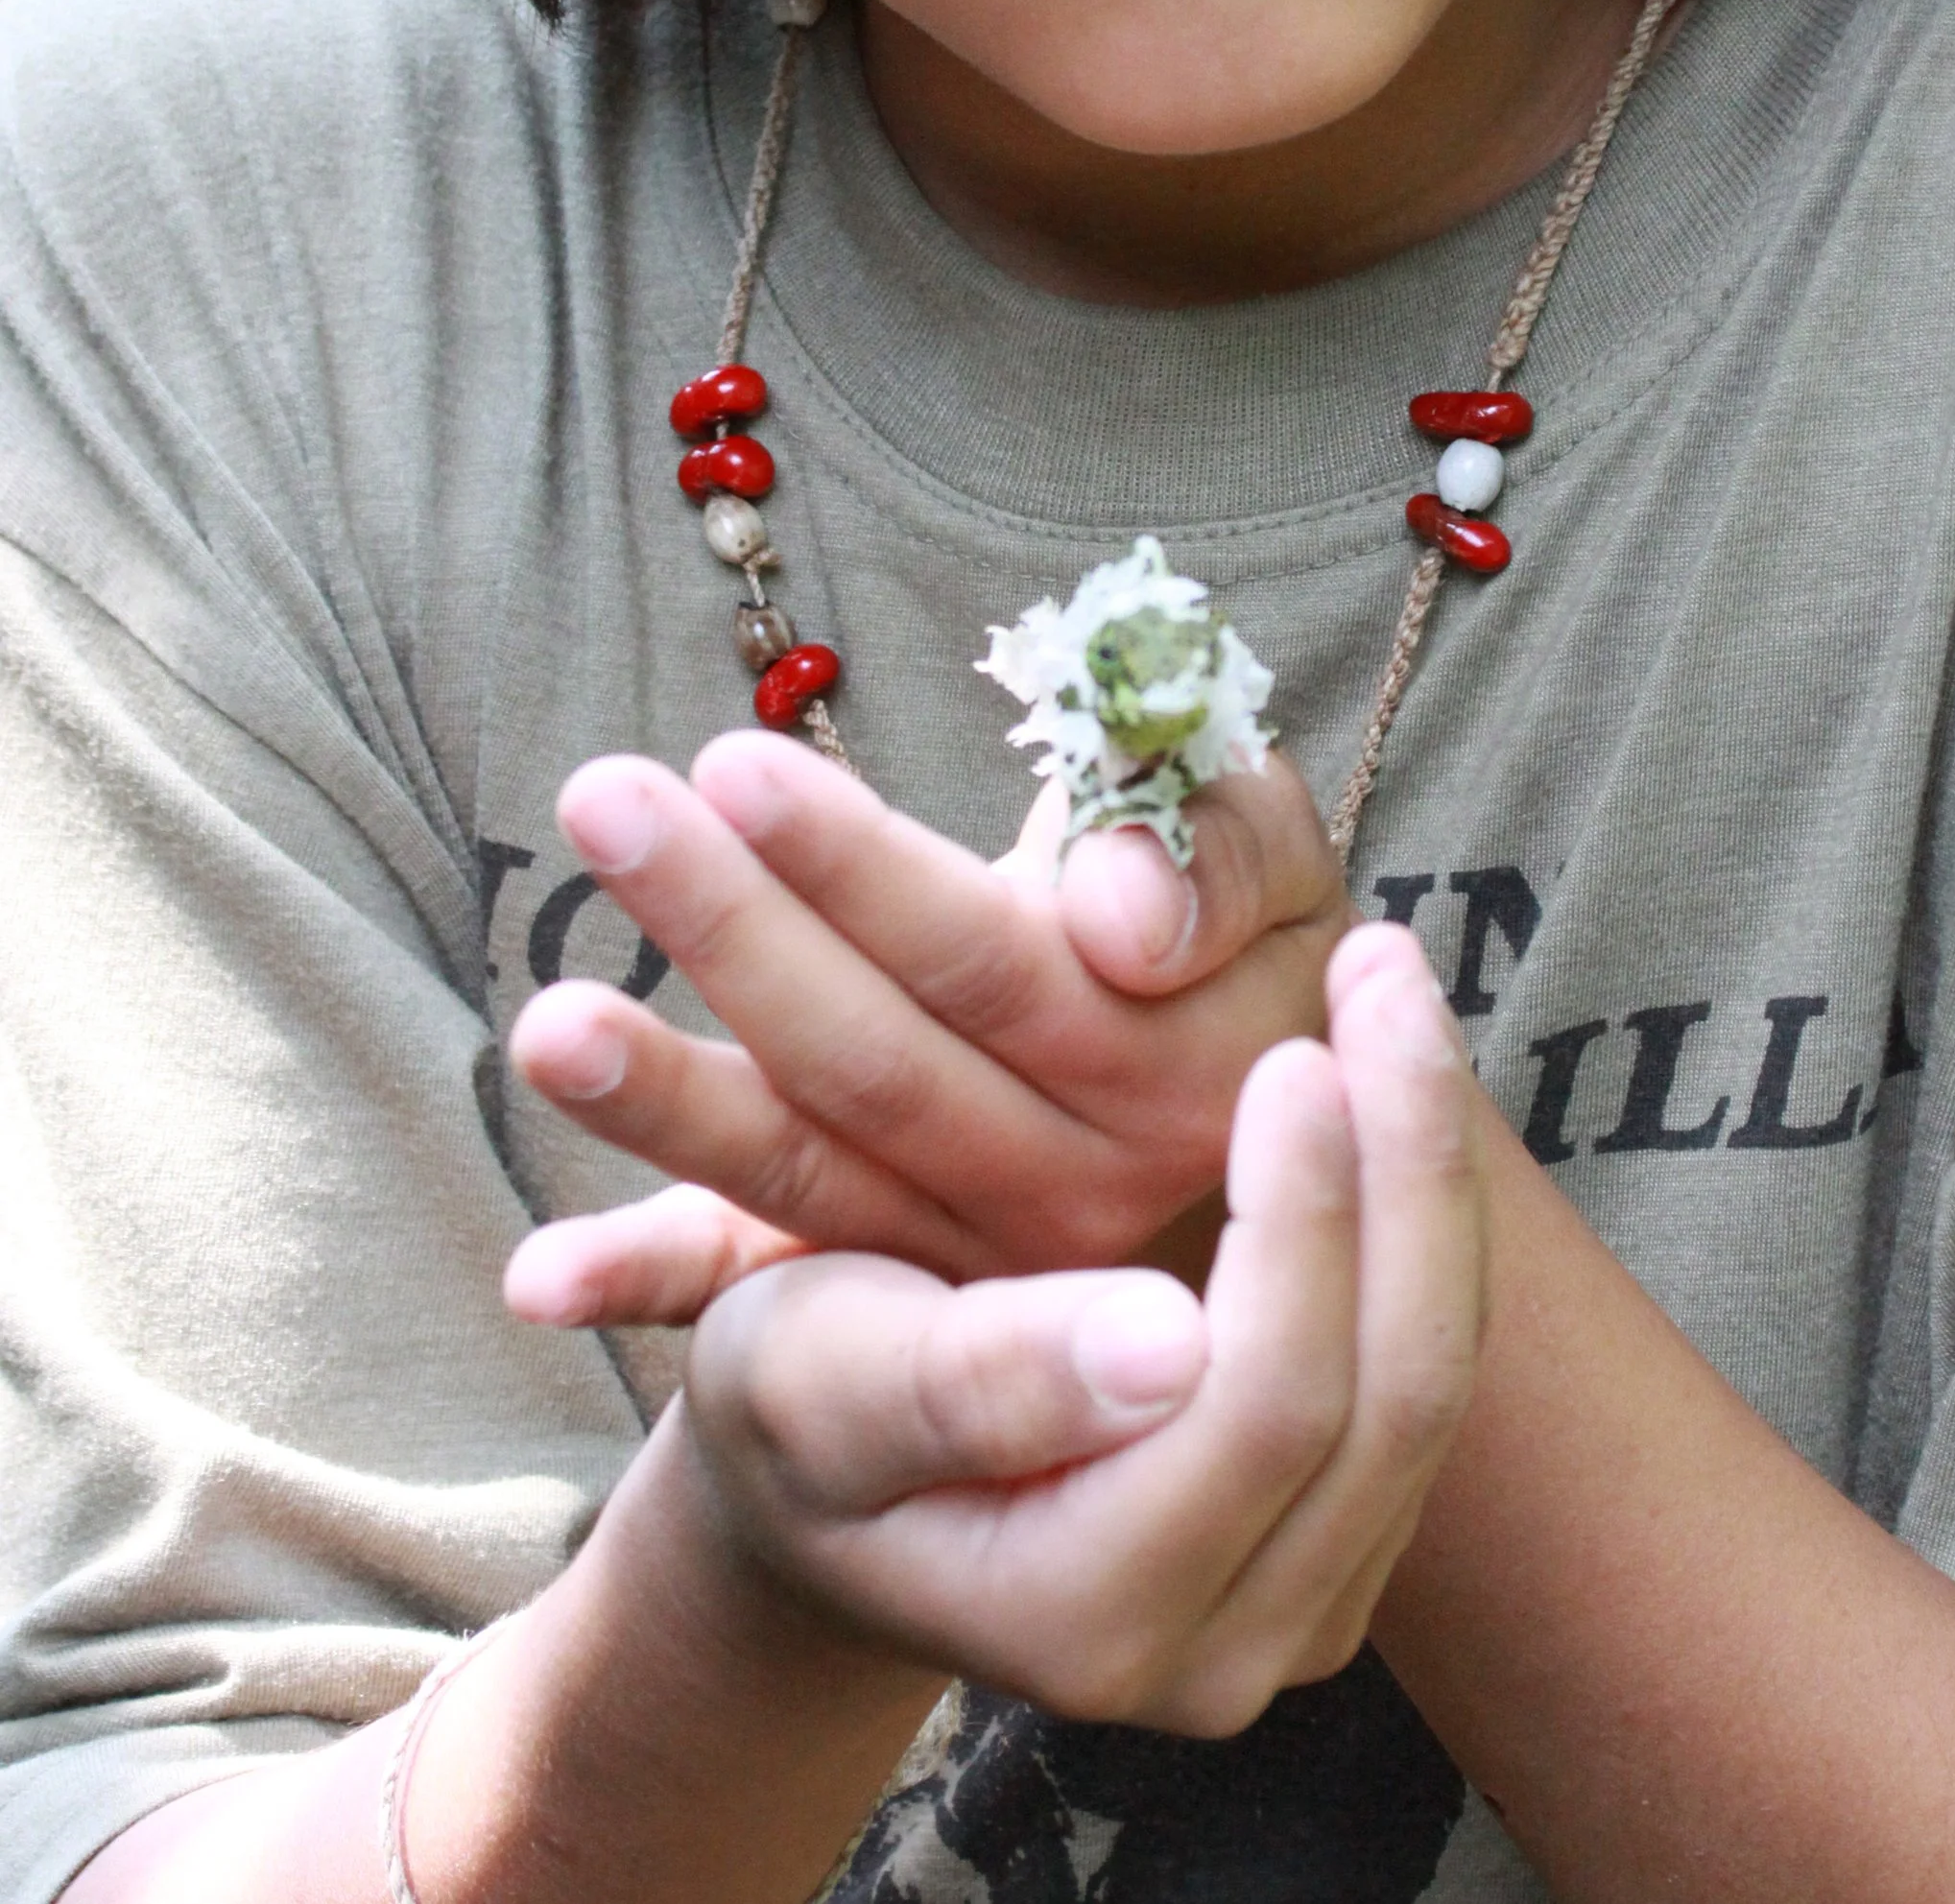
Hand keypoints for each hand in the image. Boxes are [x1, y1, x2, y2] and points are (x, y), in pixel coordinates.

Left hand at [509, 730, 1350, 1298]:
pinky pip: (773, 1297)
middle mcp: (1065, 1189)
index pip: (992, 962)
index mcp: (1166, 1070)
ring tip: (541, 1024)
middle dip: (730, 927)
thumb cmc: (1261, 962)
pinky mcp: (895, 1306)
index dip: (862, 872)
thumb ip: (1222, 850)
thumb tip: (1115, 911)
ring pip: (807, 1177)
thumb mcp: (1286, 880)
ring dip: (666, 1104)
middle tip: (598, 801)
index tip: (740, 772)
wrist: (1292, 1169)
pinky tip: (539, 1279)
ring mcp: (971, 1266)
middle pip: (874, 1061)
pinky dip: (653, 1283)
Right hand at [672, 927, 1485, 1737]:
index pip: (1257, 1413)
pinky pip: (1425, 1365)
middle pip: (1391, 1399)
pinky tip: (1388, 1071)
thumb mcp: (814, 1371)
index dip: (1301, 1224)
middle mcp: (1217, 1653)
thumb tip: (1165, 1346)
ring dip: (1430, 1170)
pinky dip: (1419, 1209)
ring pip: (1435, 1379)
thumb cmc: (791, 1396)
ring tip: (1395, 991)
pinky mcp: (1340, 1538)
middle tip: (1377, 966)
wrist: (817, 1470)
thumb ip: (970, 1376)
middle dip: (1402, 1165)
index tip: (1295, 1052)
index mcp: (1081, 1620)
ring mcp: (1297, 1609)